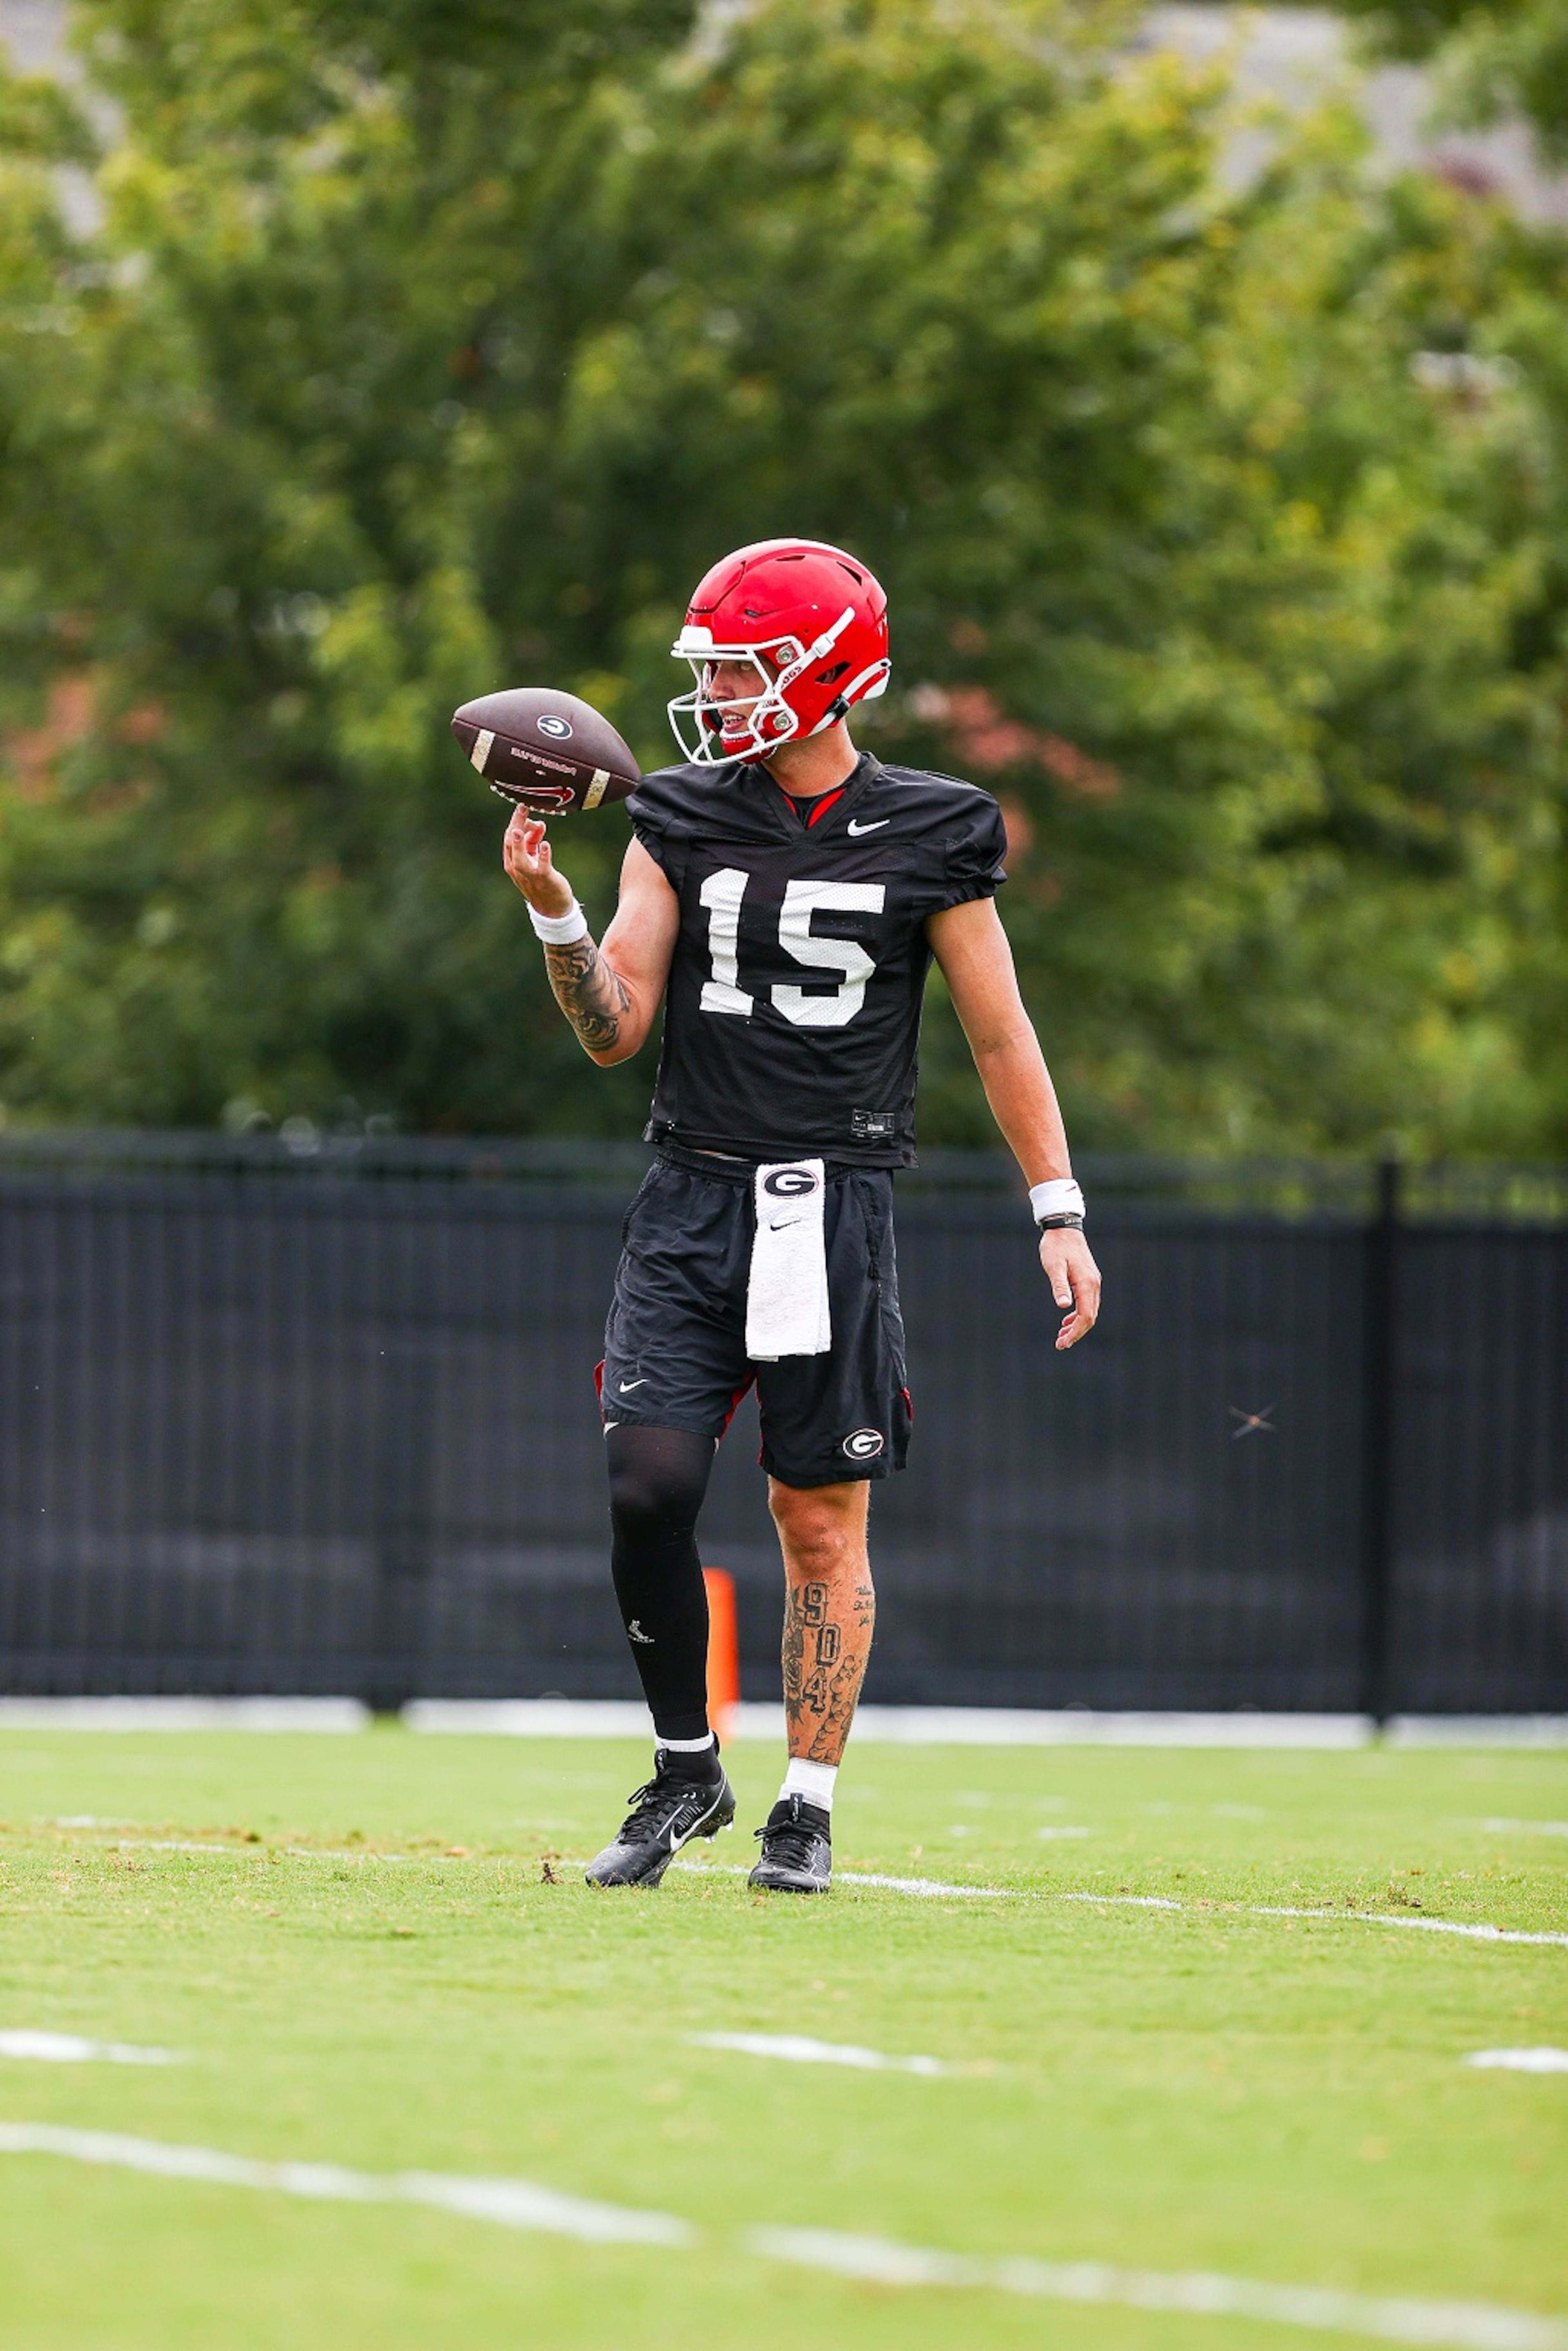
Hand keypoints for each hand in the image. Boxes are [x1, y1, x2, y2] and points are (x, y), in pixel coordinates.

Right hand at [502, 809, 574, 916]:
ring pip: (519, 859)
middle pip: (512, 844)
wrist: (552, 907)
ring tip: (519, 829)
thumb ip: (533, 840)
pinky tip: (546, 844)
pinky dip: (543, 856)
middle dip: (516, 825)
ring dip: (519, 844)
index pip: (509, 838)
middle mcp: (517, 868)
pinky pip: (541, 867)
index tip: (522, 805)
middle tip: (523, 807)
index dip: (514, 821)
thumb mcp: (534, 857)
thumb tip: (539, 824)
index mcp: (512, 861)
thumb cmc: (541, 879)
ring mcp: (529, 875)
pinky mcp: (544, 879)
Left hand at [1040, 1226, 1100, 1349]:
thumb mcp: (1054, 1266)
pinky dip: (1078, 1315)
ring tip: (1061, 1336)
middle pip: (1090, 1317)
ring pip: (1089, 1311)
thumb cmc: (1056, 1246)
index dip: (1075, 1333)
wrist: (1063, 1228)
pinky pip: (1087, 1303)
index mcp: (1087, 1284)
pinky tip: (1066, 1321)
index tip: (1062, 1343)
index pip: (1086, 1316)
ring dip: (1076, 1326)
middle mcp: (1094, 1285)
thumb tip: (1063, 1306)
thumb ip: (1059, 1286)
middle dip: (1076, 1333)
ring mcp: (1092, 1282)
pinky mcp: (1087, 1279)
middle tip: (1060, 1345)